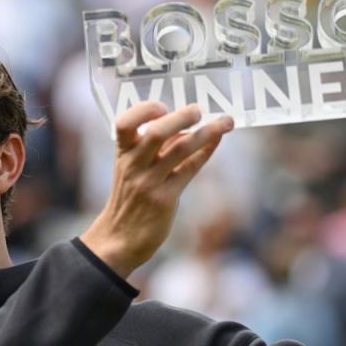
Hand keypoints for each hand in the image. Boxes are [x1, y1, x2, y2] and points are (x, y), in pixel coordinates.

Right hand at [80, 103, 233, 277]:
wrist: (120, 238)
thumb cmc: (130, 198)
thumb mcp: (132, 169)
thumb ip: (155, 148)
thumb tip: (188, 127)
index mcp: (122, 153)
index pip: (124, 123)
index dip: (143, 110)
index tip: (162, 107)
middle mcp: (133, 165)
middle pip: (156, 133)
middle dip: (181, 117)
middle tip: (198, 110)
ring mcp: (149, 182)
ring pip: (180, 149)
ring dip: (206, 132)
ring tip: (225, 122)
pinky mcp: (165, 198)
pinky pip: (189, 169)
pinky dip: (205, 152)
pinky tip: (217, 141)